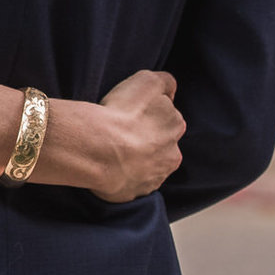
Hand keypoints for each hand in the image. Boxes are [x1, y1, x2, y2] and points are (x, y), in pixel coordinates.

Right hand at [53, 70, 184, 202]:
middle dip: (146, 140)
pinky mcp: (136, 194)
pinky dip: (123, 177)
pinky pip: (131, 184)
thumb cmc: (121, 113)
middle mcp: (172, 155)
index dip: (147, 114)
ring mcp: (154, 177)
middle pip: (160, 145)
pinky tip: (108, 167)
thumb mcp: (146, 81)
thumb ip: (164, 82)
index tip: (130, 114)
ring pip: (148, 166)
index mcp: (175, 127)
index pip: (166, 118)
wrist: (99, 150)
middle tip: (120, 133)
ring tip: (112, 152)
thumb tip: (170, 90)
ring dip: (136, 160)